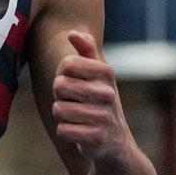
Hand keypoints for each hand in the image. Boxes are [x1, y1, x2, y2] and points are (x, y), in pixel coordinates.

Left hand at [51, 30, 131, 162]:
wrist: (116, 142)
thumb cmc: (100, 101)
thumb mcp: (98, 74)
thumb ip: (86, 50)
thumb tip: (72, 32)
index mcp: (107, 73)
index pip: (67, 64)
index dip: (63, 74)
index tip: (74, 81)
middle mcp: (108, 94)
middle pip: (59, 86)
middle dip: (60, 96)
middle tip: (75, 102)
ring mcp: (104, 117)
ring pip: (58, 109)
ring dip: (62, 115)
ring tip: (77, 117)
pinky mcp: (98, 139)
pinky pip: (63, 130)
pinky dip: (65, 132)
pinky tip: (79, 132)